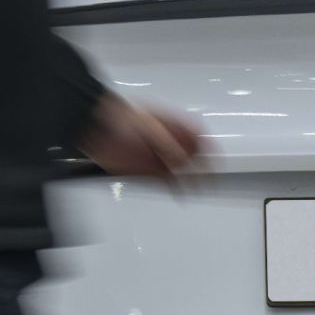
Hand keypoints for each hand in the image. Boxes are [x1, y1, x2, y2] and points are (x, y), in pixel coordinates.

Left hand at [80, 96, 206, 180]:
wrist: (97, 127)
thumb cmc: (123, 119)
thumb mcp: (152, 127)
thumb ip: (170, 145)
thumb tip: (183, 160)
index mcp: (175, 125)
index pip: (200, 139)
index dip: (210, 150)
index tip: (217, 161)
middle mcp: (170, 142)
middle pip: (195, 157)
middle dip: (203, 167)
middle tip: (210, 179)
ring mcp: (160, 157)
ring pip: (183, 171)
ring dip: (192, 180)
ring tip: (201, 189)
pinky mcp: (148, 170)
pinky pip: (168, 182)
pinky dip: (176, 189)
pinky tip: (184, 195)